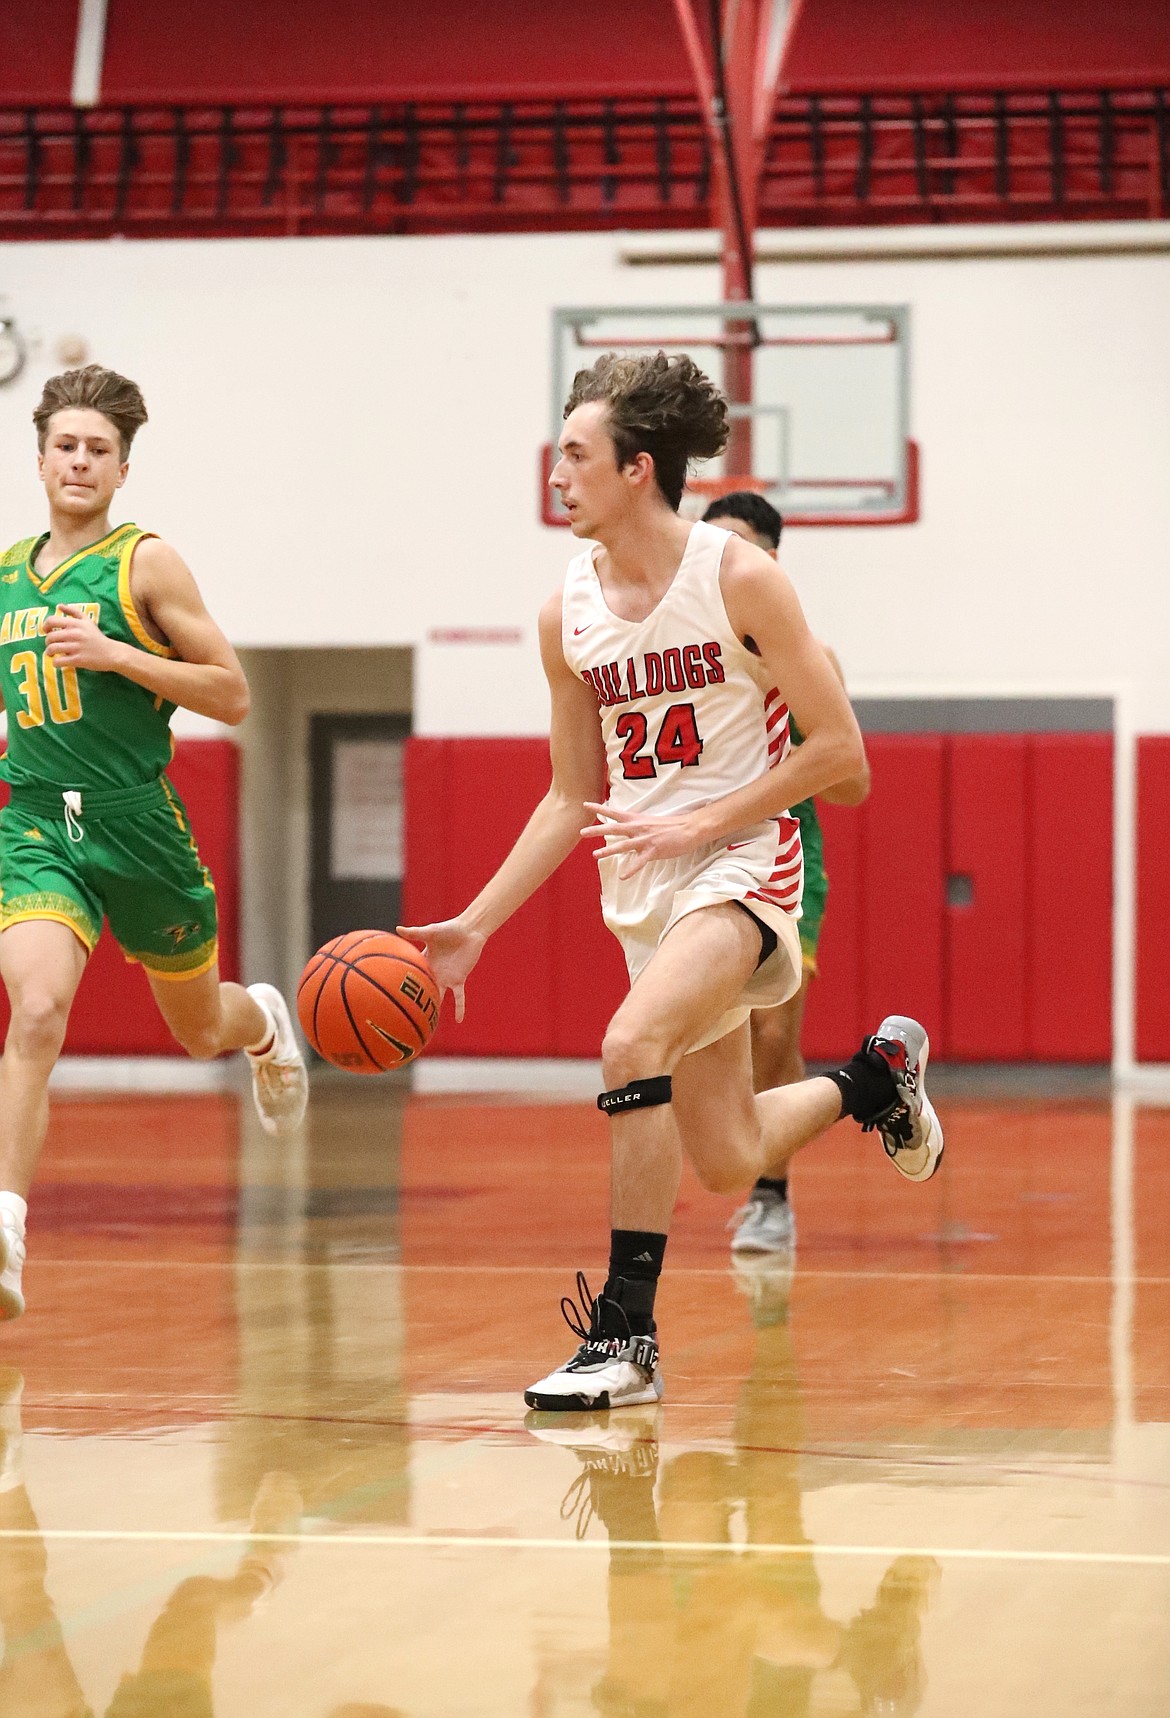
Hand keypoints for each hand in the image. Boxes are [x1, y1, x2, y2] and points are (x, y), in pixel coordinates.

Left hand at [43, 607, 124, 672]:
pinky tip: (59, 662)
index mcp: (76, 624)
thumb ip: (73, 612)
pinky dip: (56, 663)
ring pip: (52, 649)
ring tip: (53, 654)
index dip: (45, 626)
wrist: (112, 653)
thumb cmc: (97, 637)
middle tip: (52, 645)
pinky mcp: (78, 660)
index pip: (52, 621)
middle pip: (50, 637)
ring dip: (49, 653)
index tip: (47, 631)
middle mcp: (75, 634)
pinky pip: (58, 661)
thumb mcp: (87, 621)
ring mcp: (76, 647)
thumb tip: (59, 605)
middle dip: (48, 643)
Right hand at [396, 918, 485, 1023]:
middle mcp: (433, 973)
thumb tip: (397, 929)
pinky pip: (459, 997)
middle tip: (402, 1017)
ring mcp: (446, 978)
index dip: (402, 984)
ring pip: (438, 997)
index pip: (411, 975)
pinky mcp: (459, 979)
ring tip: (426, 1026)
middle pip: (423, 990)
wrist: (469, 931)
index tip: (389, 995)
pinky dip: (460, 1008)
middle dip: (414, 1003)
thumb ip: (415, 933)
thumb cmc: (449, 929)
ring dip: (433, 1009)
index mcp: (424, 963)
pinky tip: (459, 1021)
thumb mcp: (430, 932)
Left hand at [582, 800, 708, 878]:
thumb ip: (637, 826)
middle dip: (597, 830)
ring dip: (608, 850)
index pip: (614, 812)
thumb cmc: (672, 826)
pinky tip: (622, 876)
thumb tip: (627, 830)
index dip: (599, 809)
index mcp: (637, 819)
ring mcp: (645, 839)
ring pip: (623, 845)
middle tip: (582, 832)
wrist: (690, 828)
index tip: (585, 805)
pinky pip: (639, 862)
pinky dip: (631, 869)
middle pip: (614, 828)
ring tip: (595, 855)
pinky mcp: (654, 850)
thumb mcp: (650, 822)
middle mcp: (638, 828)